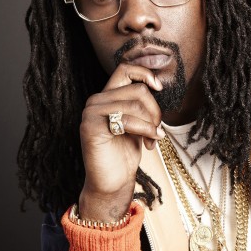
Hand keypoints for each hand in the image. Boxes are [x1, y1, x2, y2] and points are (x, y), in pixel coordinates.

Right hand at [78, 64, 164, 221]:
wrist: (111, 181)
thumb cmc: (124, 152)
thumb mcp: (137, 123)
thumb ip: (140, 104)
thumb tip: (156, 86)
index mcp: (107, 96)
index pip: (124, 69)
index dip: (145, 74)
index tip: (159, 89)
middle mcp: (96, 100)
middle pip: (138, 89)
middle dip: (155, 111)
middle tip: (158, 130)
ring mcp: (91, 113)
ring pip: (136, 104)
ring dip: (152, 123)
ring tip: (153, 139)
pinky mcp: (92, 127)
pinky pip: (128, 119)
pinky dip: (146, 131)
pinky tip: (150, 143)